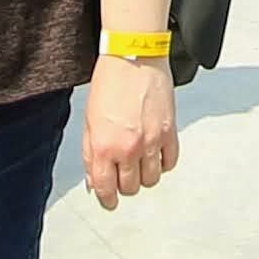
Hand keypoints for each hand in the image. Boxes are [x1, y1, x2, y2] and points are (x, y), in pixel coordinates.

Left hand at [82, 50, 178, 208]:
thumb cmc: (108, 83)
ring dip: (144, 176)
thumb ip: (90, 154)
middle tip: (122, 176)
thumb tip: (95, 180)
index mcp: (104, 146)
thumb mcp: (89, 121)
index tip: (109, 202)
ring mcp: (151, 141)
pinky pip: (169, 162)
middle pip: (130, 187)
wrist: (133, 57)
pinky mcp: (169, 132)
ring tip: (139, 164)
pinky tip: (155, 155)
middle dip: (124, 186)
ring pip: (151, 180)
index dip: (107, 200)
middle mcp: (128, 148)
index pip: (105, 188)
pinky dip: (162, 164)